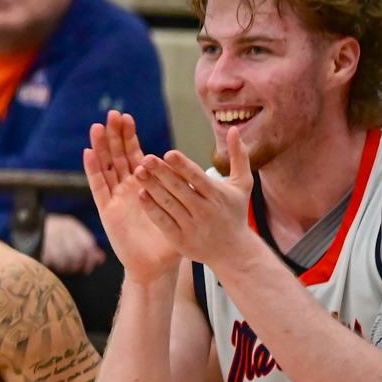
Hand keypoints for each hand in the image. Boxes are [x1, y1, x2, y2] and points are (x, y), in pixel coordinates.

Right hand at [40, 214, 104, 274]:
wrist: (24, 231)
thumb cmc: (49, 236)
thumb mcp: (68, 238)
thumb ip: (86, 248)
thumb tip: (101, 259)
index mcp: (71, 225)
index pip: (88, 244)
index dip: (90, 259)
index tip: (87, 269)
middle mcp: (62, 229)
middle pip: (78, 254)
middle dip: (76, 265)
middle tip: (70, 268)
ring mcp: (50, 237)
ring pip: (66, 260)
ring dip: (65, 267)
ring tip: (59, 265)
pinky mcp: (40, 246)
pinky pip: (53, 262)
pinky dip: (54, 266)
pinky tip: (51, 264)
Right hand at [83, 111, 180, 280]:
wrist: (157, 266)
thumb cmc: (173, 238)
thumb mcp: (187, 209)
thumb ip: (192, 189)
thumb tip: (209, 170)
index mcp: (145, 184)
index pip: (135, 154)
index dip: (129, 137)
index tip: (127, 118)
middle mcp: (128, 188)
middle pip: (118, 156)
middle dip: (114, 136)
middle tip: (112, 114)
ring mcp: (116, 198)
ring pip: (106, 167)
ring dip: (101, 147)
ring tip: (97, 127)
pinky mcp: (108, 211)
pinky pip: (99, 187)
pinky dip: (93, 170)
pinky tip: (89, 153)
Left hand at [132, 128, 256, 271]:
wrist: (233, 251)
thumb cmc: (235, 212)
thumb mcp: (242, 185)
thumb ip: (239, 157)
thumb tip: (233, 129)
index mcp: (218, 195)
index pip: (197, 177)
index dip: (183, 166)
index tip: (168, 154)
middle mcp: (205, 210)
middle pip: (179, 189)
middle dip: (162, 173)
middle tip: (145, 158)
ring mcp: (192, 226)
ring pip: (169, 204)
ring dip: (152, 188)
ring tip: (138, 172)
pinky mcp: (181, 239)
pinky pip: (163, 222)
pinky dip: (152, 209)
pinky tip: (141, 195)